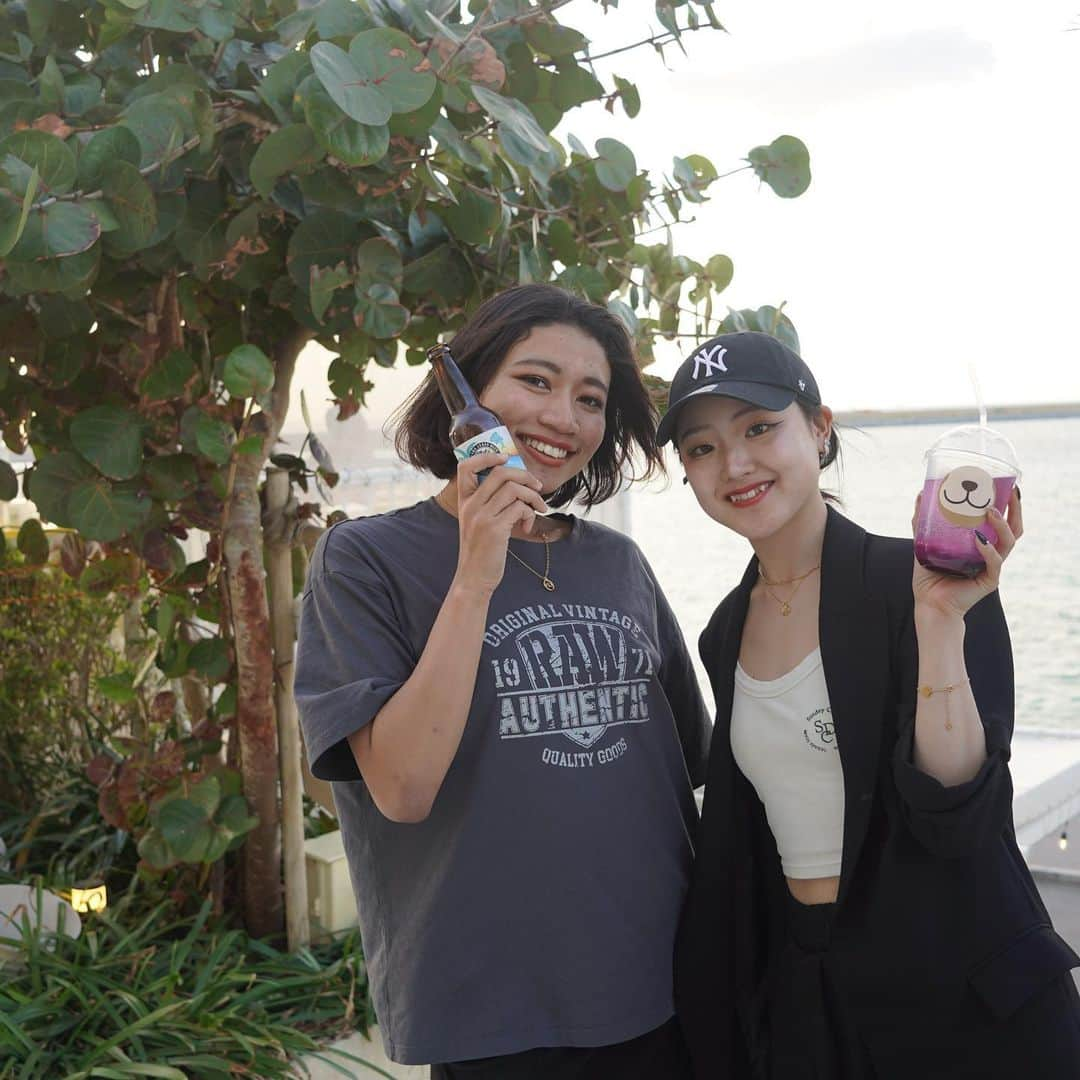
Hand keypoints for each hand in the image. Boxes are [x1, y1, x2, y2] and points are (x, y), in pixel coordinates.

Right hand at [453, 453, 547, 594]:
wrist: (474, 578)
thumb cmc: (482, 550)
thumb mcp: (478, 522)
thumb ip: (489, 502)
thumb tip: (518, 483)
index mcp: (465, 501)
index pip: (466, 466)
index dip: (487, 456)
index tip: (506, 460)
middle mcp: (471, 505)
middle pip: (500, 472)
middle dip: (525, 476)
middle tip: (537, 488)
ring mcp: (482, 516)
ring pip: (514, 489)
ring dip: (533, 496)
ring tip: (538, 508)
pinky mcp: (495, 529)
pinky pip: (520, 508)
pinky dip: (530, 514)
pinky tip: (527, 526)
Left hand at [910, 486, 1022, 619]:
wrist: (929, 604)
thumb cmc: (929, 575)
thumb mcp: (925, 544)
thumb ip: (924, 524)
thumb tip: (921, 495)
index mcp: (982, 545)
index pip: (1001, 521)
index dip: (1007, 504)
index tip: (1006, 485)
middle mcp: (992, 554)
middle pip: (1014, 529)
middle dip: (1016, 509)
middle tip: (1011, 492)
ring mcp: (992, 567)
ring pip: (1009, 542)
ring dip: (1001, 525)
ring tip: (990, 511)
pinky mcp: (989, 581)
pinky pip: (994, 562)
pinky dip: (987, 549)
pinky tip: (979, 539)